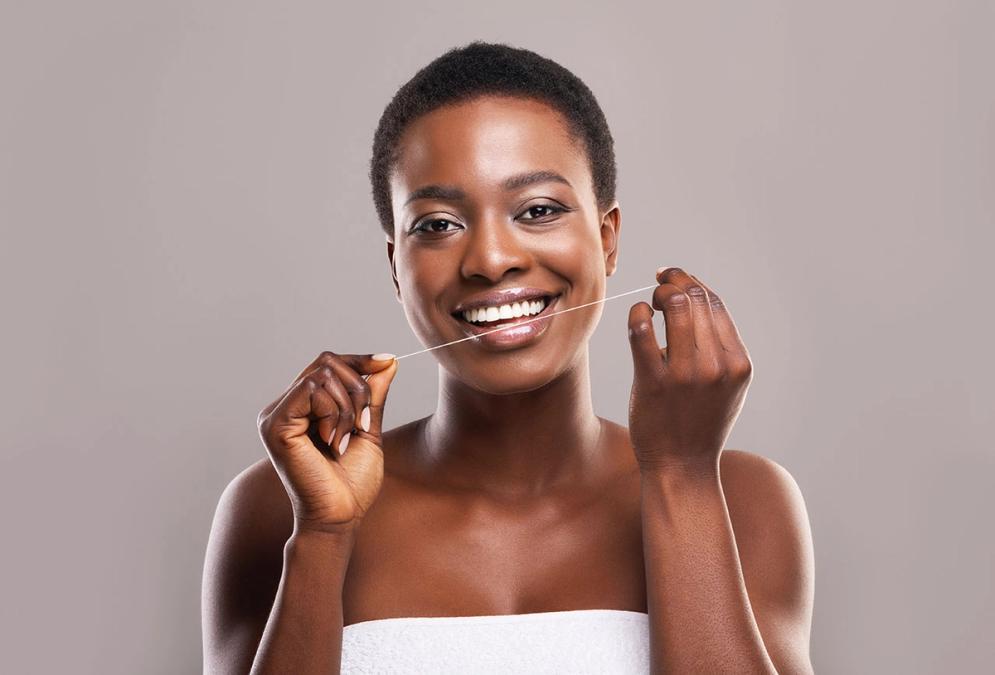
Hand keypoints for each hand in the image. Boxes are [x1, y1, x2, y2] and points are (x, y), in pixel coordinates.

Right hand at [256, 351, 398, 535]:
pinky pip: (311, 390)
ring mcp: (275, 415)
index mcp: (302, 407)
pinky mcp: (275, 424)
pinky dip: (333, 413)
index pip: (327, 364)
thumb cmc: (352, 483)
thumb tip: (388, 361)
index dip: (359, 360)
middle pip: (327, 363)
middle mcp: (284, 407)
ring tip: (344, 440)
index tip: (387, 361)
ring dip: (347, 407)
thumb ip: (373, 395)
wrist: (340, 516)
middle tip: (362, 424)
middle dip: (358, 388)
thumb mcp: (367, 428)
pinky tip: (332, 442)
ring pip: (322, 375)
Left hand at [626, 268, 752, 473]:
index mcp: (738, 362)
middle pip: (696, 298)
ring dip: (658, 293)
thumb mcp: (728, 385)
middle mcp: (717, 366)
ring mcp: (686, 374)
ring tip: (651, 301)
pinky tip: (638, 316)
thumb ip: (721, 347)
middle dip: (674, 280)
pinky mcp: (654, 382)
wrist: (683, 467)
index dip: (692, 282)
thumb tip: (695, 297)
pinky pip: (642, 330)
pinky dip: (638, 312)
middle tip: (660, 282)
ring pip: (674, 306)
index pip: (716, 303)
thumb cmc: (701, 422)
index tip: (675, 278)